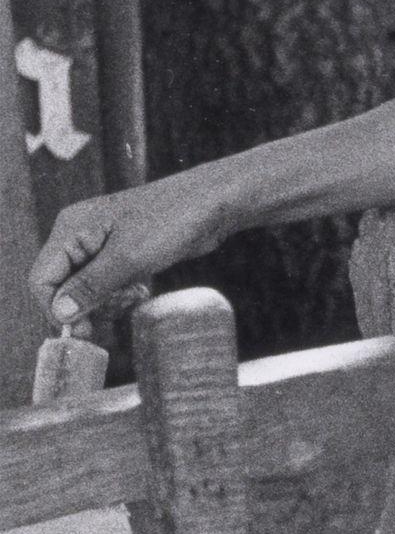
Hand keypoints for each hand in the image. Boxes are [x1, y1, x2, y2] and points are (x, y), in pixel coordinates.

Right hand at [30, 178, 221, 329]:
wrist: (212, 203)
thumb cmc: (171, 221)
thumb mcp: (128, 259)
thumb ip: (90, 287)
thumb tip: (60, 312)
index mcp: (71, 228)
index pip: (42, 278)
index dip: (56, 309)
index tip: (81, 330)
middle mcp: (79, 234)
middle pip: (62, 286)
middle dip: (83, 307)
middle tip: (110, 320)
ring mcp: (100, 243)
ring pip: (85, 288)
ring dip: (104, 302)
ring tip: (132, 296)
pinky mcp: (121, 252)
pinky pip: (107, 283)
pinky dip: (119, 294)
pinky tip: (140, 289)